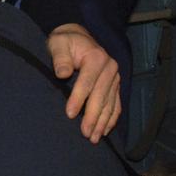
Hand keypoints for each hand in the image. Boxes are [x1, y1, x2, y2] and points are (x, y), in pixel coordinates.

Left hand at [47, 23, 119, 142]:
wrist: (77, 37)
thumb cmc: (65, 42)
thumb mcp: (58, 43)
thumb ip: (60, 58)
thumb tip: (62, 73)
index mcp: (96, 58)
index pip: (87, 82)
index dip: (78, 99)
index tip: (70, 114)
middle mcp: (110, 68)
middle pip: (101, 96)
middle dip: (93, 116)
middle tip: (85, 133)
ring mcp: (114, 77)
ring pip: (110, 103)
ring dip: (103, 122)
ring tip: (94, 138)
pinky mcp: (115, 85)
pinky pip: (116, 104)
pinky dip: (112, 118)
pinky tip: (106, 130)